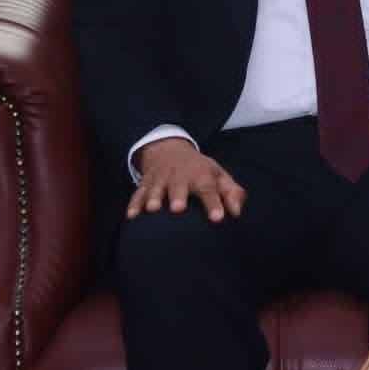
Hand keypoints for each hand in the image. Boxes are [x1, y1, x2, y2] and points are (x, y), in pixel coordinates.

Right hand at [128, 137, 244, 221]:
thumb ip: (231, 193)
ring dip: (153, 198)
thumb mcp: (218, 175)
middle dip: (178, 196)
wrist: (168, 150)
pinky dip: (133, 204)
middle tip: (178, 208)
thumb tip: (237, 212)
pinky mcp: (144, 185)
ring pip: (155, 189)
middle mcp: (179, 177)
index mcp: (200, 175)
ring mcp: (159, 180)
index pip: (209, 189)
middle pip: (178, 187)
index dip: (214, 203)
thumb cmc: (199, 170)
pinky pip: (137, 195)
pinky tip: (131, 216)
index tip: (218, 218)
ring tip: (152, 209)